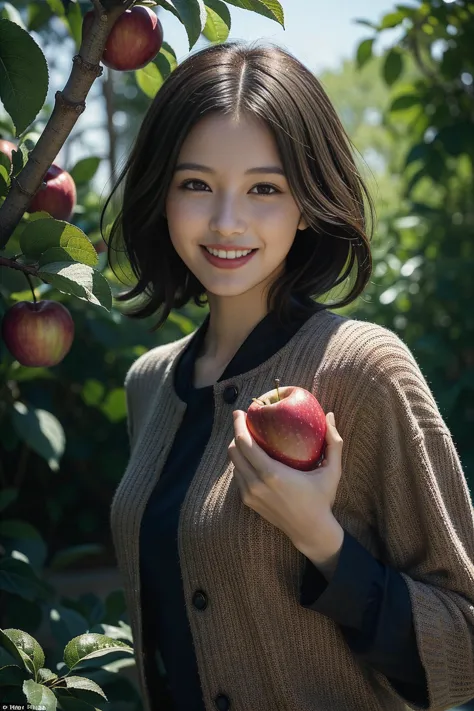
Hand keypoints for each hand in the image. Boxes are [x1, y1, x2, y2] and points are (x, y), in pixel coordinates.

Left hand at [228, 409, 343, 559]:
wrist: (310, 531)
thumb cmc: (322, 499)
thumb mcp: (332, 471)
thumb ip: (333, 442)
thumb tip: (331, 415)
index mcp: (272, 474)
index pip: (245, 443)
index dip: (238, 424)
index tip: (239, 411)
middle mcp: (256, 484)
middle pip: (234, 451)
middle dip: (236, 433)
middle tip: (243, 421)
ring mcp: (249, 494)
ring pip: (234, 464)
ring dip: (237, 449)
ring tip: (248, 438)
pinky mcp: (248, 502)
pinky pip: (238, 476)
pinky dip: (241, 464)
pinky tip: (252, 458)